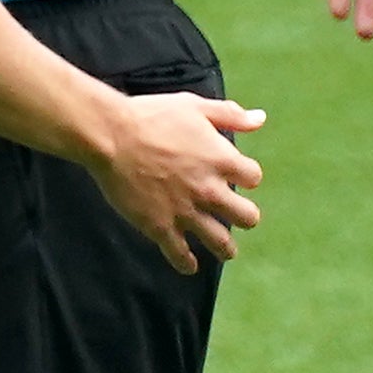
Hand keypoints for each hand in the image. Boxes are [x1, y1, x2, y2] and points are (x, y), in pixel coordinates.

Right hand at [85, 91, 268, 274]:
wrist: (111, 137)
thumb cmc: (152, 116)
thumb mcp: (194, 106)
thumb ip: (230, 115)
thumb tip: (260, 119)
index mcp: (222, 160)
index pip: (254, 177)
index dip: (247, 176)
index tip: (237, 176)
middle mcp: (210, 190)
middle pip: (247, 217)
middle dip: (244, 217)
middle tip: (235, 217)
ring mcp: (186, 212)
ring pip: (220, 242)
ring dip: (226, 248)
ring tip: (226, 251)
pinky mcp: (160, 226)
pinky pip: (179, 254)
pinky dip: (186, 263)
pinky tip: (189, 266)